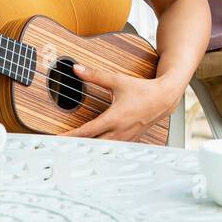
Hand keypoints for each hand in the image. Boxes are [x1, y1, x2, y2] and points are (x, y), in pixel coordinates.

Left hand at [61, 65, 179, 141]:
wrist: (164, 98)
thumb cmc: (142, 90)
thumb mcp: (117, 81)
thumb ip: (96, 75)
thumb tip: (78, 69)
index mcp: (113, 118)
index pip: (86, 132)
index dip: (70, 137)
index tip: (57, 139)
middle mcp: (118, 131)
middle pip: (91, 145)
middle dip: (75, 147)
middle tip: (59, 148)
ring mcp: (124, 138)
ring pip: (102, 150)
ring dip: (87, 150)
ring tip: (71, 151)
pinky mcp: (129, 140)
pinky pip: (112, 149)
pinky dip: (100, 150)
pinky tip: (92, 151)